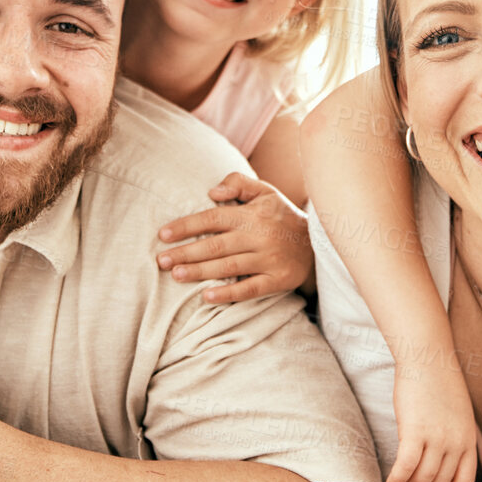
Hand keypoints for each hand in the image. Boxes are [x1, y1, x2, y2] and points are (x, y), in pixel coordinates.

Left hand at [156, 173, 312, 303]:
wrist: (321, 243)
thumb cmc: (283, 216)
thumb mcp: (265, 191)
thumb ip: (238, 184)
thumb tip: (212, 191)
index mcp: (252, 215)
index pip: (213, 218)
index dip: (187, 226)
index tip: (163, 234)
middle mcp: (259, 237)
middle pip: (215, 245)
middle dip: (186, 253)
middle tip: (161, 260)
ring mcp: (269, 260)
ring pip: (228, 267)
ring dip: (200, 272)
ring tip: (176, 275)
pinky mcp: (278, 280)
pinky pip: (250, 289)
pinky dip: (228, 294)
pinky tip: (206, 297)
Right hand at [387, 364, 478, 481]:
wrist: (428, 359)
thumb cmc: (439, 384)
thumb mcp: (458, 415)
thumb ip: (455, 439)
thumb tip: (443, 461)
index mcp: (468, 440)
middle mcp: (456, 443)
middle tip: (410, 480)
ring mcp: (437, 438)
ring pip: (422, 478)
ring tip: (400, 477)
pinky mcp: (415, 431)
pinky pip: (406, 467)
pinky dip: (397, 478)